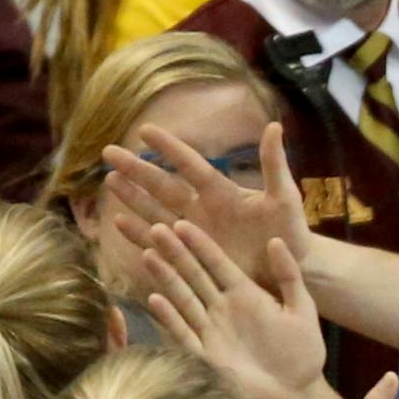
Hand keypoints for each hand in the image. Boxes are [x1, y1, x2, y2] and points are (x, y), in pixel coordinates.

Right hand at [106, 121, 305, 287]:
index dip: (169, 148)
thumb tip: (275, 124)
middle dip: (137, 169)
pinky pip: (159, 243)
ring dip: (132, 196)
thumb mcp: (285, 198)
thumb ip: (275, 165)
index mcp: (222, 192)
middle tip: (109, 152)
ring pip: (155, 210)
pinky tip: (118, 222)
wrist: (289, 273)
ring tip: (109, 180)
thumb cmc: (289, 234)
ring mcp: (193, 233)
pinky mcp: (190, 257)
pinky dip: (139, 233)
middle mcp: (202, 209)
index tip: (145, 129)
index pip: (190, 164)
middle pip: (163, 184)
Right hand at [143, 224, 324, 398]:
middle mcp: (221, 309)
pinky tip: (154, 299)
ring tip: (149, 255)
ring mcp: (210, 331)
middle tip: (156, 228)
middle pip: (194, 275)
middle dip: (176, 253)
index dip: (201, 244)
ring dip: (167, 278)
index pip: (217, 263)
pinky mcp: (205, 356)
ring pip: (183, 298)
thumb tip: (274, 240)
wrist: (297, 394)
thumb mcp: (301, 308)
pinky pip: (183, 333)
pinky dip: (169, 317)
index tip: (182, 223)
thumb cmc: (302, 353)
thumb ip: (289, 276)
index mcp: (244, 294)